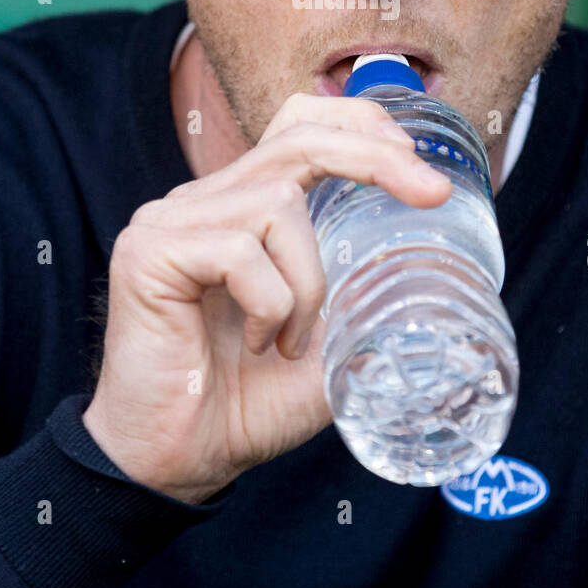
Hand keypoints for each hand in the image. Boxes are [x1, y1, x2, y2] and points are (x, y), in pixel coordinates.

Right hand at [82, 93, 450, 502]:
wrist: (179, 463)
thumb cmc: (244, 405)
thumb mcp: (328, 345)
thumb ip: (361, 301)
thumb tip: (439, 281)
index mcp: (240, 210)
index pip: (296, 128)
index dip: (356, 124)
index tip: (414, 159)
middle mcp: (202, 203)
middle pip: (296, 140)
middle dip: (373, 158)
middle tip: (431, 193)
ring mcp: (169, 222)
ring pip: (278, 204)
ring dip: (308, 281)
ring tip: (288, 342)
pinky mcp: (148, 252)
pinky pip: (240, 250)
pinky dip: (269, 303)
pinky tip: (255, 346)